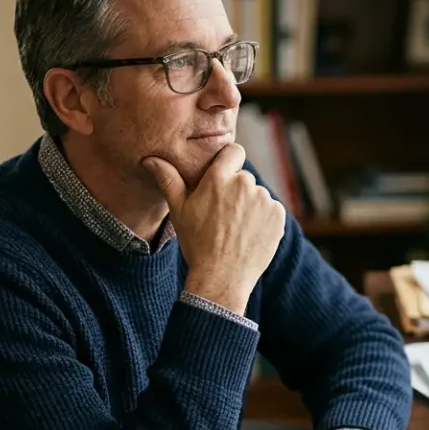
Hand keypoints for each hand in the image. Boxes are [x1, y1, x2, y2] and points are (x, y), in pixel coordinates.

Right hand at [142, 144, 285, 314]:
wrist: (222, 278)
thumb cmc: (197, 244)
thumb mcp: (179, 212)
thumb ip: (169, 181)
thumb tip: (150, 159)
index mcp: (219, 178)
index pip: (234, 151)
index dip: (230, 162)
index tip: (224, 177)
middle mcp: (244, 184)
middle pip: (244, 178)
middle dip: (236, 192)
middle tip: (224, 217)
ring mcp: (264, 200)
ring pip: (258, 196)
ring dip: (250, 207)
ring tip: (236, 230)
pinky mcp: (278, 216)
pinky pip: (271, 210)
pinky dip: (264, 220)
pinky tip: (249, 236)